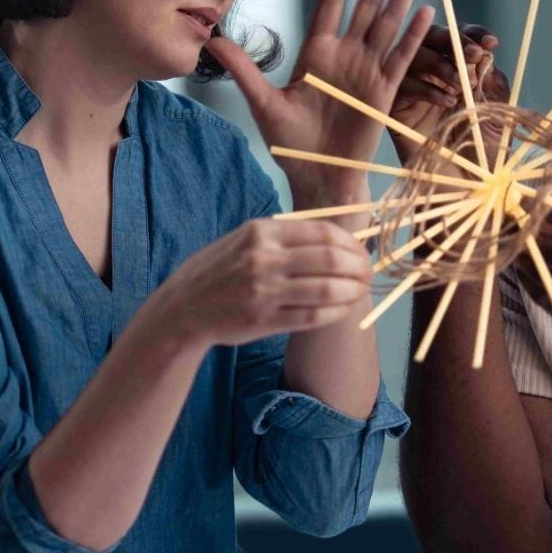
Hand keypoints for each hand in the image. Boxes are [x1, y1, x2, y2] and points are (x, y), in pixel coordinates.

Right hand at [152, 219, 370, 347]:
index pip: (322, 232)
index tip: (362, 251)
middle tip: (368, 273)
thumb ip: (284, 236)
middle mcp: (263, 259)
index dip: (351, 243)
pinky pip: (312, 316)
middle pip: (330, 258)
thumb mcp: (245, 239)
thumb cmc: (219, 270)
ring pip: (326, 289)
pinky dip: (335, 312)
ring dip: (352, 290)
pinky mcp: (263, 320)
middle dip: (358, 266)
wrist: (183, 307)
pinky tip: (343, 309)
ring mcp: (263, 291)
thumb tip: (334, 237)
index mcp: (261, 232)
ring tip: (361, 291)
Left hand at [208, 0, 433, 198]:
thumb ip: (244, 69)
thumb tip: (212, 39)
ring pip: (389, 24)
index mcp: (317, 53)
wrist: (317, 178)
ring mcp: (367, 71)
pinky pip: (400, 57)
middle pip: (367, 4)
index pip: (331, 2)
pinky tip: (425, 10)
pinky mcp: (383, 92)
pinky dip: (412, 34)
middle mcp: (346, 56)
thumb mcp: (263, 103)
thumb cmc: (291, 145)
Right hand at [389, 22, 506, 158]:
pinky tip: (447, 101)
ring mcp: (411, 89)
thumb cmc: (483, 151)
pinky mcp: (395, 109)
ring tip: (460, 84)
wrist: (466, 189)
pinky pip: (402, 86)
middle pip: (430, 37)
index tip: (490, 43)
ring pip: (412, 56)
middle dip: (454, 41)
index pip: (459, 38)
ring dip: (439, 64)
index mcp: (457, 68)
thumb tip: (484, 53)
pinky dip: (426, 88)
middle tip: (474, 54)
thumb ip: (491, 80)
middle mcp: (432, 73)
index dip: (473, 34)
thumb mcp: (496, 110)